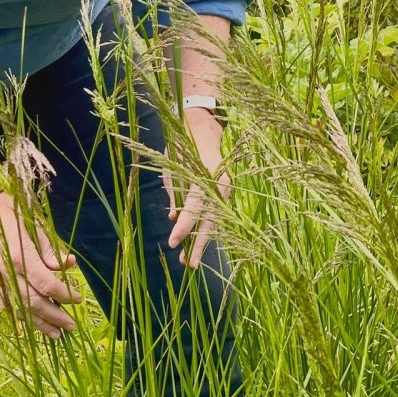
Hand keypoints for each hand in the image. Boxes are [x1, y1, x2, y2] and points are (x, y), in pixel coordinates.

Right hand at [0, 192, 81, 338]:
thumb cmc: (9, 212)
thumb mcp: (34, 225)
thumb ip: (50, 250)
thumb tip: (69, 265)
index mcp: (21, 256)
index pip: (47, 284)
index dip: (64, 295)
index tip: (78, 299)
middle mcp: (7, 271)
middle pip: (34, 302)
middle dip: (54, 317)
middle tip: (71, 326)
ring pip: (19, 309)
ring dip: (39, 324)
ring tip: (55, 334)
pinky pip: (6, 305)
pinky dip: (21, 316)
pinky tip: (33, 323)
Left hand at [164, 108, 229, 269]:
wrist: (202, 132)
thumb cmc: (184, 148)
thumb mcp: (174, 169)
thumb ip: (175, 194)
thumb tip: (173, 219)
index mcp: (206, 176)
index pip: (195, 207)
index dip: (184, 226)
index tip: (174, 242)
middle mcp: (220, 185)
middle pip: (210, 220)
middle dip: (199, 243)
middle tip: (188, 264)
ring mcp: (225, 190)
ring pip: (214, 221)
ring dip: (202, 241)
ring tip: (189, 261)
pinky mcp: (224, 194)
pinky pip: (215, 216)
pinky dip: (205, 230)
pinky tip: (195, 245)